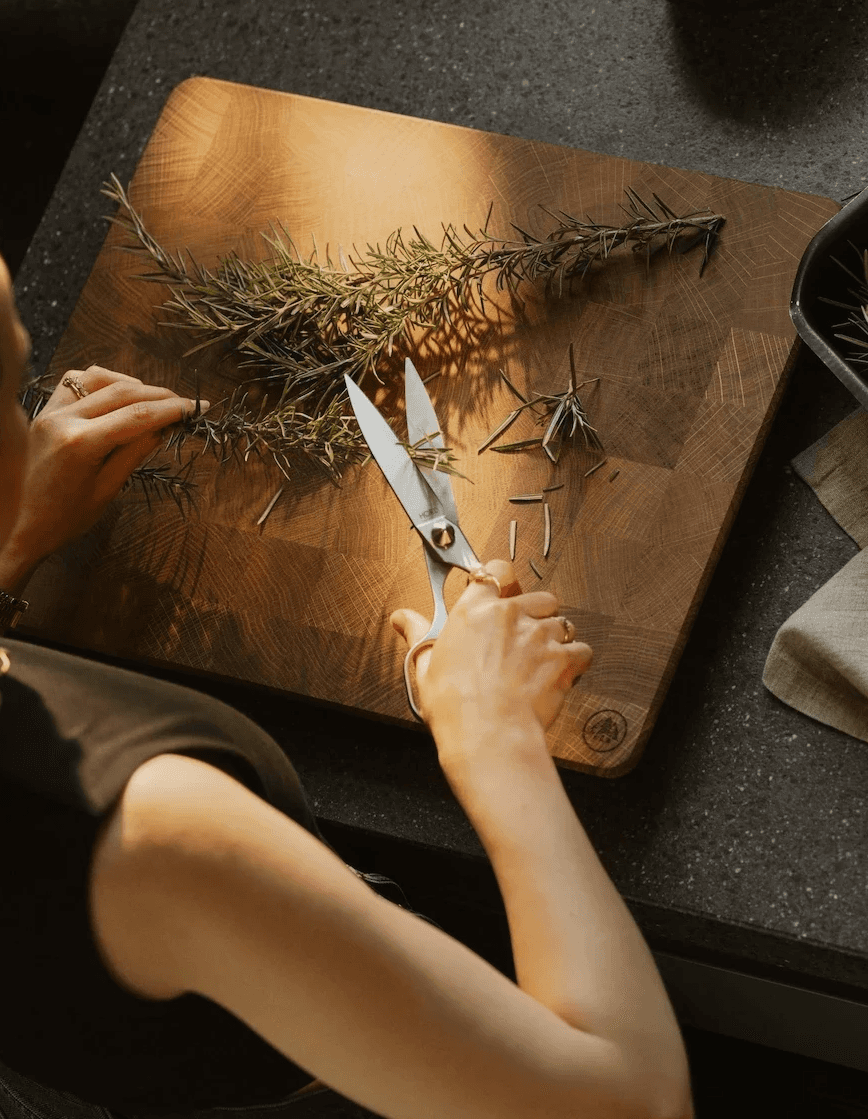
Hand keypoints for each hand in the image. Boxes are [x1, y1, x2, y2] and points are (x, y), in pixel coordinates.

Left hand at [5, 365, 209, 564]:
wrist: (24, 524)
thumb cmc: (67, 518)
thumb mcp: (109, 489)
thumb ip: (136, 451)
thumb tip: (167, 425)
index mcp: (80, 444)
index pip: (138, 416)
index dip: (173, 409)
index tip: (198, 408)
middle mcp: (63, 420)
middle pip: (123, 392)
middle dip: (159, 395)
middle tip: (185, 404)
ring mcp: (49, 412)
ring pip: (99, 378)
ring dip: (132, 384)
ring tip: (154, 400)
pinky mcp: (44, 411)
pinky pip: (75, 382)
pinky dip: (102, 382)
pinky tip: (118, 395)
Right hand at [390, 558, 592, 742]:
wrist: (488, 735)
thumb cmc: (455, 706)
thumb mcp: (425, 666)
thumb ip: (418, 633)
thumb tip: (402, 618)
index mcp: (474, 611)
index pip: (496, 570)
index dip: (503, 579)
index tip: (503, 589)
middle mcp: (510, 615)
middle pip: (539, 597)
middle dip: (536, 614)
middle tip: (524, 639)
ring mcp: (539, 635)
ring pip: (562, 622)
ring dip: (556, 639)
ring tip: (540, 663)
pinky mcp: (563, 658)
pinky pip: (581, 650)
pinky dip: (575, 662)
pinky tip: (560, 676)